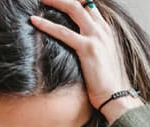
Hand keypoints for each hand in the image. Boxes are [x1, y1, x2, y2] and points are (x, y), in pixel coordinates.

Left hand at [30, 0, 142, 122]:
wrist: (115, 95)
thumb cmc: (106, 81)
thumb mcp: (101, 57)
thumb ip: (92, 44)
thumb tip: (77, 42)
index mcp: (106, 30)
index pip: (90, 5)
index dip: (75, 0)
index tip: (59, 0)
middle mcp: (102, 29)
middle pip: (81, 2)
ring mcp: (96, 37)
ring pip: (73, 9)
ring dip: (55, 1)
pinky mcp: (88, 49)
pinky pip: (64, 33)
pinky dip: (47, 25)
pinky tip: (34, 21)